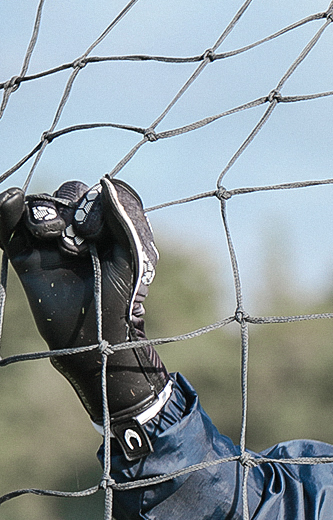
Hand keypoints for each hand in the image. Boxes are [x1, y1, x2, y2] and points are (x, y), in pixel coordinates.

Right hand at [1, 177, 168, 457]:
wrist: (98, 336)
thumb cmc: (123, 298)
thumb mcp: (133, 254)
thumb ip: (123, 217)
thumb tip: (102, 182)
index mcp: (108, 228)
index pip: (96, 194)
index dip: (96, 204)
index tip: (99, 232)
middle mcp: (79, 231)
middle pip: (66, 196)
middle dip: (72, 210)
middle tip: (80, 241)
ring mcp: (51, 243)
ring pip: (40, 208)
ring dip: (46, 216)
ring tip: (58, 241)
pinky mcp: (26, 257)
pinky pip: (10, 227)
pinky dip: (7, 212)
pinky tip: (10, 201)